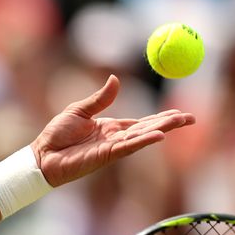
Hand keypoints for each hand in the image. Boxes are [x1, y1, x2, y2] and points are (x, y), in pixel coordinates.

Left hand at [31, 75, 195, 187]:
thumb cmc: (56, 135)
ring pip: (143, 137)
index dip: (160, 118)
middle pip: (148, 129)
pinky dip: (144, 141)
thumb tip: (115, 78)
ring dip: (163, 129)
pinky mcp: (105, 156)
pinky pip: (128, 147)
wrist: (41, 155)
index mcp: (111, 128)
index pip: (142, 122)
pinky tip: (159, 136)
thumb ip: (100, 98)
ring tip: (182, 122)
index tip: (179, 113)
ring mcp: (112, 148)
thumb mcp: (79, 110)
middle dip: (170, 123)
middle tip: (192, 117)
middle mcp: (116, 139)